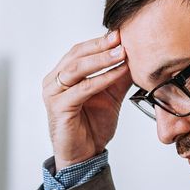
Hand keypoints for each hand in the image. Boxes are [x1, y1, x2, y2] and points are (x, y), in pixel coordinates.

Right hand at [42, 31, 133, 169]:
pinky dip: (102, 79)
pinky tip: (117, 73)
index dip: (100, 41)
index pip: (80, 50)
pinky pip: (82, 89)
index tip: (122, 33)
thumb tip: (136, 56)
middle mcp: (54, 81)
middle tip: (121, 38)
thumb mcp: (110, 96)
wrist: (84, 156)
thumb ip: (119, 76)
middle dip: (101, 45)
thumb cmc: (92, 126)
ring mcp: (53, 93)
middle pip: (77, 54)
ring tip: (122, 53)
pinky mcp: (58, 107)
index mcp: (62, 75)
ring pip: (77, 68)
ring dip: (102, 59)